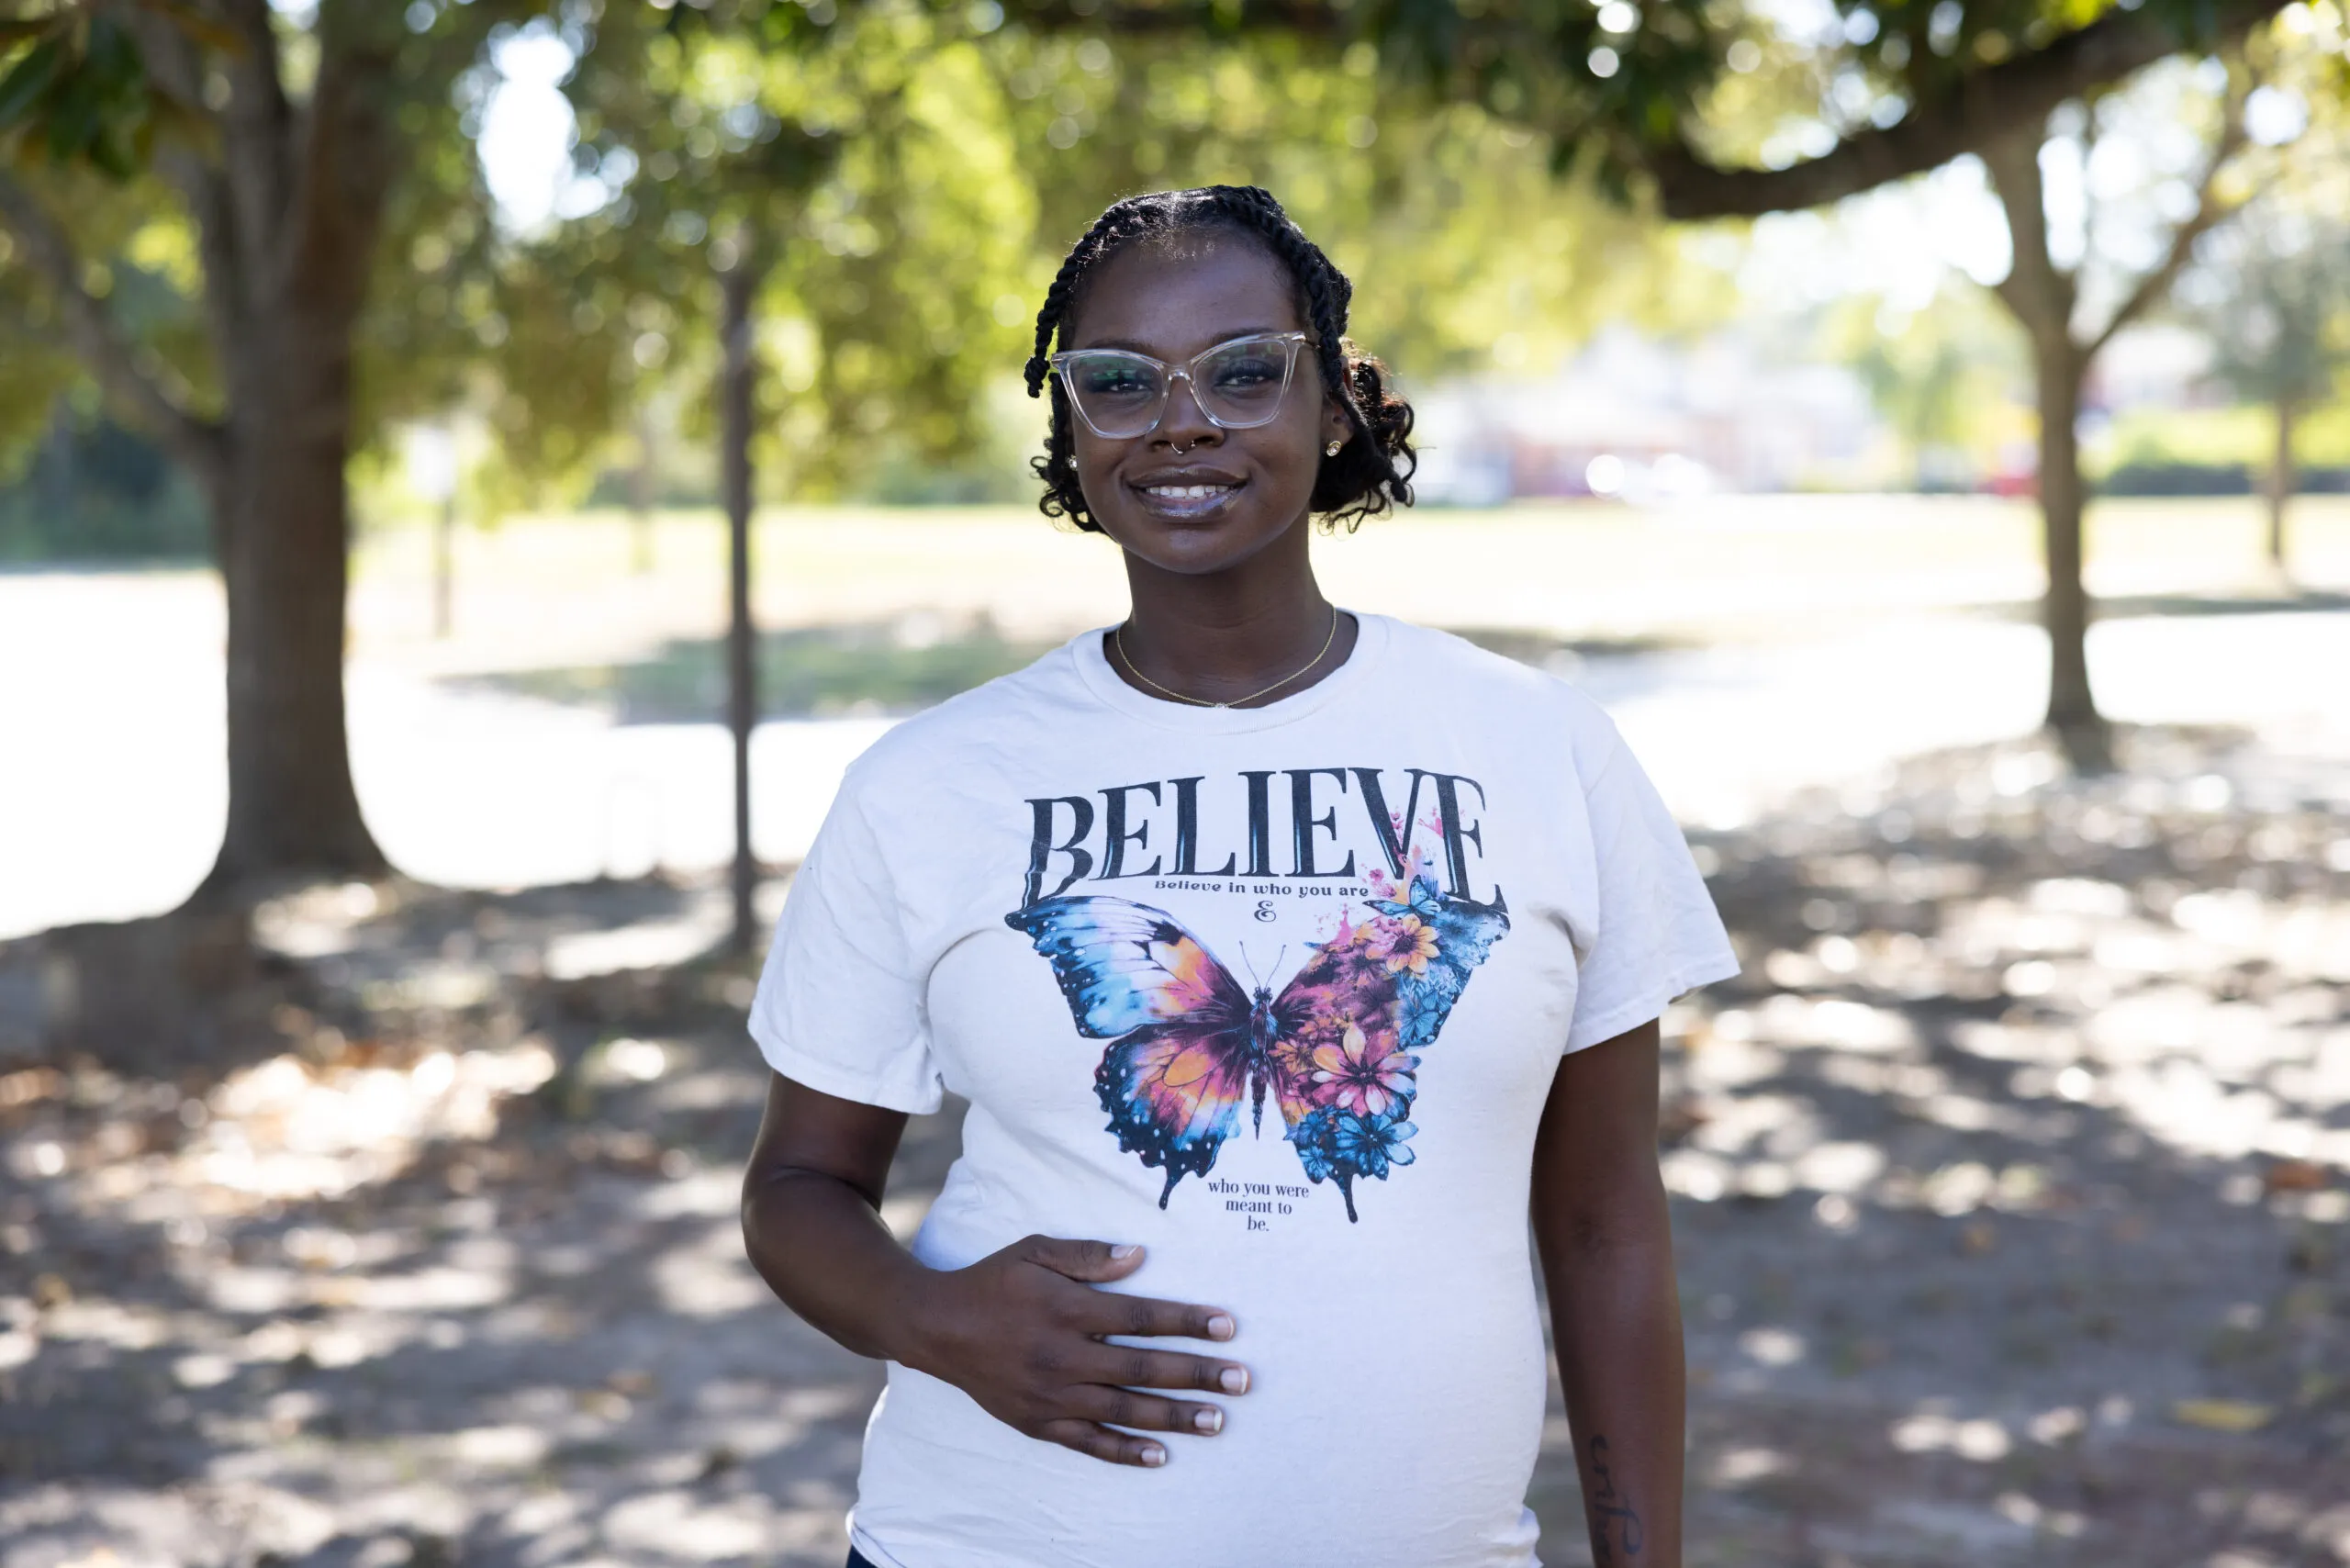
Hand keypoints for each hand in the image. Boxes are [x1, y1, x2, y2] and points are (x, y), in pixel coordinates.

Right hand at [895, 1235, 1248, 1467]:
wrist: (936, 1328)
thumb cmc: (993, 1282)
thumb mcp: (1034, 1251)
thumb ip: (1087, 1256)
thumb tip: (1139, 1256)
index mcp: (1067, 1310)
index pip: (1141, 1317)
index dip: (1186, 1322)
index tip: (1227, 1325)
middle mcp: (1063, 1356)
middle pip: (1142, 1368)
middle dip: (1197, 1374)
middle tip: (1241, 1379)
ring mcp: (1052, 1395)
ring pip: (1124, 1410)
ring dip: (1174, 1416)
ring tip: (1217, 1420)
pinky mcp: (1039, 1422)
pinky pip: (1089, 1443)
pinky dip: (1125, 1451)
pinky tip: (1160, 1455)